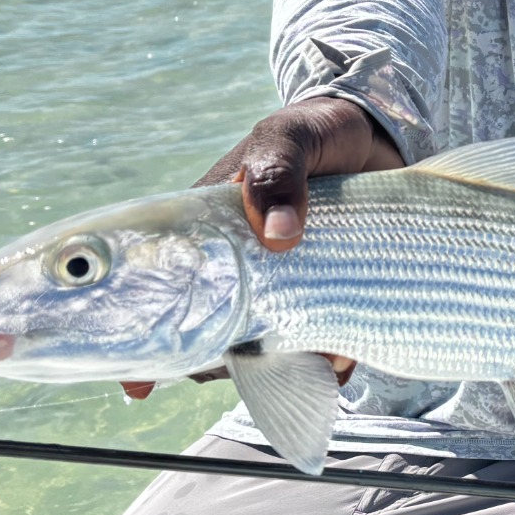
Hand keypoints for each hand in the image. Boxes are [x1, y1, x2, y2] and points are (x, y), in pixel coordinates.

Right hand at [120, 100, 401, 398]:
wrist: (379, 135)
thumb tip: (278, 235)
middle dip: (229, 364)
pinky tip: (344, 353)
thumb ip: (277, 171)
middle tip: (263, 361)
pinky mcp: (330, 298)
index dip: (149, 343)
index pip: (166, 295)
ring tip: (320, 353)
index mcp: (209, 235)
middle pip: (213, 339)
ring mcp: (285, 288)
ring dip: (288, 367)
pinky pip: (321, 348)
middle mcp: (240, 270)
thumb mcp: (289, 137)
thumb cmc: (317, 131)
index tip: (136, 382)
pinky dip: (330, 360)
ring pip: (267, 352)